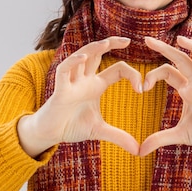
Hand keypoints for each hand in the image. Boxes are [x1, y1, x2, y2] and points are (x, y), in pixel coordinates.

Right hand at [18, 36, 142, 156]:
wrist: (50, 134)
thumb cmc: (71, 126)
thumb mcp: (99, 131)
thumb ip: (119, 137)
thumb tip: (138, 150)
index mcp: (96, 85)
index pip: (116, 70)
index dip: (131, 75)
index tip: (142, 89)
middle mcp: (84, 79)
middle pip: (98, 54)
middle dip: (111, 44)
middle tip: (128, 40)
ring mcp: (71, 82)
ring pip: (81, 56)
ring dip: (93, 48)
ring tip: (107, 43)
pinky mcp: (60, 90)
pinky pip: (64, 70)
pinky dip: (72, 62)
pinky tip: (83, 57)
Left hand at [139, 36, 191, 160]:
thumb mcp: (180, 135)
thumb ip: (160, 139)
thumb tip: (139, 151)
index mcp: (187, 90)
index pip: (168, 73)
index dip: (154, 75)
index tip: (141, 87)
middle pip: (182, 60)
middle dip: (165, 49)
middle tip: (147, 39)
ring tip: (179, 39)